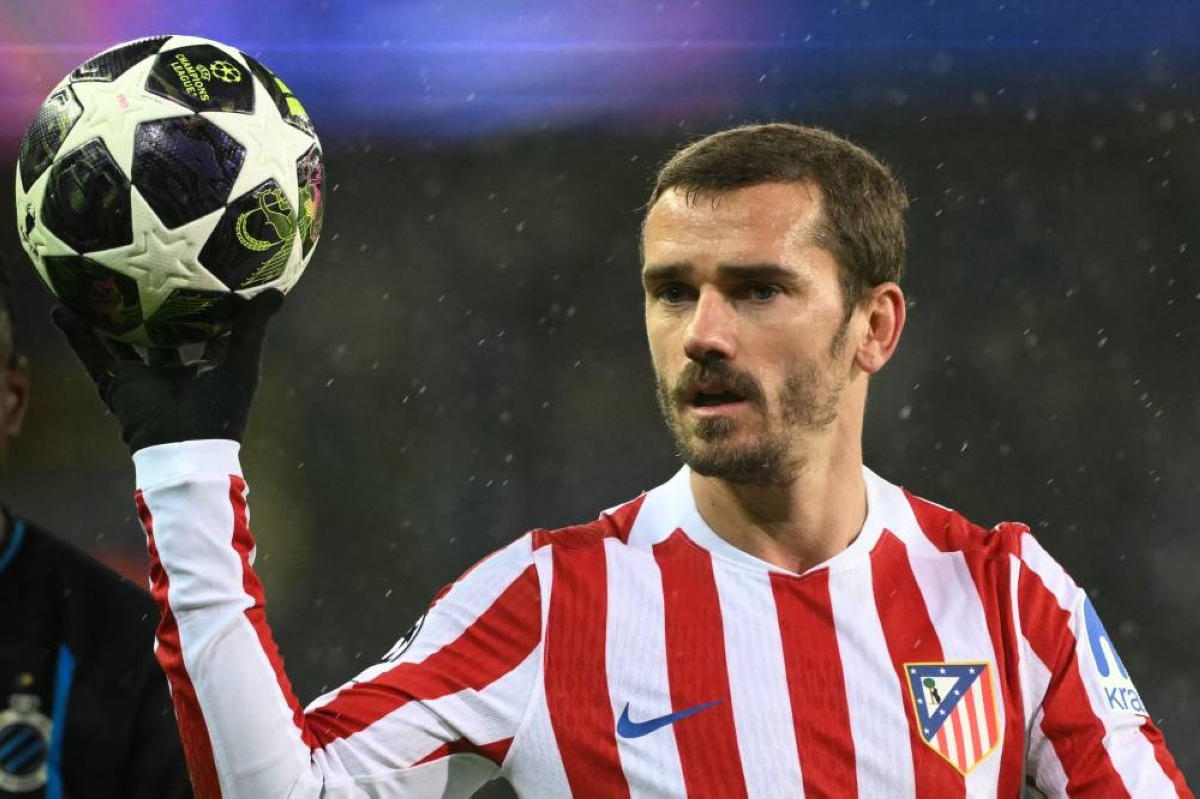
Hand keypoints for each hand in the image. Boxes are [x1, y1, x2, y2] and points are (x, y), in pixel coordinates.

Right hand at [52, 291, 283, 453]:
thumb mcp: (241, 363)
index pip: (206, 329)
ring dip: (108, 316)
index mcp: (206, 367)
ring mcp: (143, 376)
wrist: (185, 449)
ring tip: (93, 282)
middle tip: (147, 269)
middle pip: (161, 330)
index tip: (202, 272)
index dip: (206, 306)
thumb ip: (252, 328)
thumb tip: (276, 291)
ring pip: (122, 339)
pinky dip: (75, 334)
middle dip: (155, 306)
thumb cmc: (221, 410)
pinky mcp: (117, 384)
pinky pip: (92, 354)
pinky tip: (59, 309)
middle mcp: (173, 369)